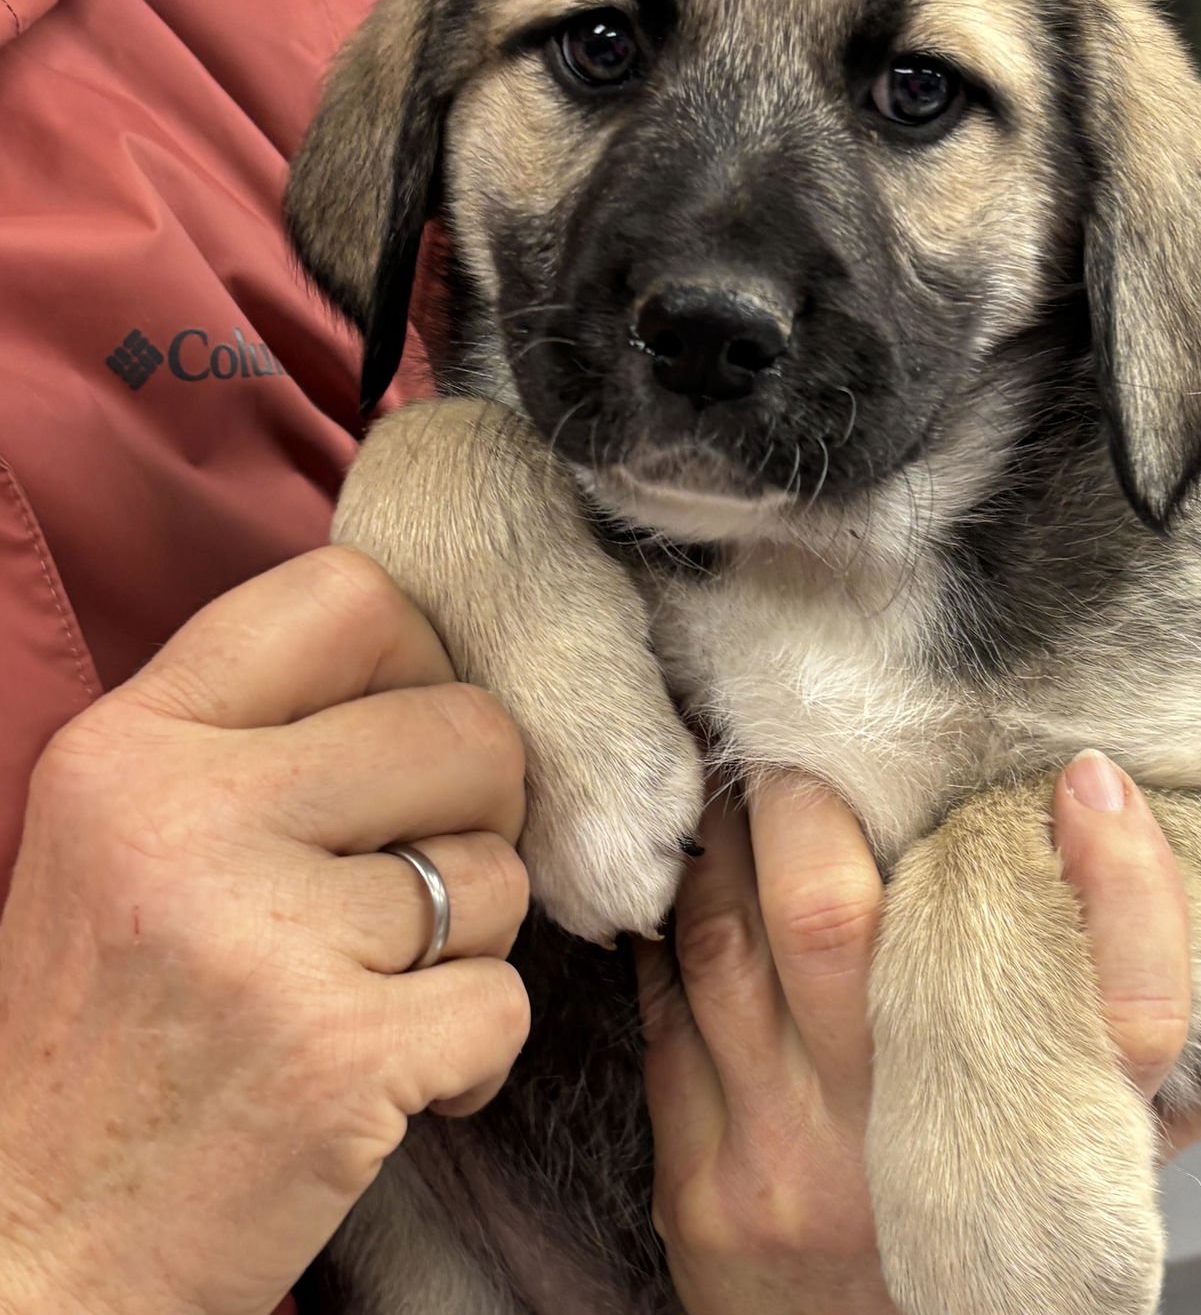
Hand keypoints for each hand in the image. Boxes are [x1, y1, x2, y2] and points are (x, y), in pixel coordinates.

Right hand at [0, 547, 530, 1314]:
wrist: (31, 1256)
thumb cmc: (105, 1031)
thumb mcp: (127, 837)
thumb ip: (266, 739)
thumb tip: (445, 673)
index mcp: (133, 744)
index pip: (350, 596)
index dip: (422, 659)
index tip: (408, 742)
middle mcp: (191, 818)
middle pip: (470, 729)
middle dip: (479, 814)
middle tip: (414, 888)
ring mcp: (265, 936)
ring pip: (502, 873)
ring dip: (470, 943)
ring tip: (377, 996)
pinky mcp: (338, 1056)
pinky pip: (507, 998)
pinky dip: (475, 1051)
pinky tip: (397, 1081)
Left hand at [639, 759, 1200, 1314]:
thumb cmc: (1011, 1259)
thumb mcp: (1122, 1176)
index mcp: (1030, 1137)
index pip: (1113, 1004)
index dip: (1114, 884)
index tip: (1096, 783)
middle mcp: (902, 1142)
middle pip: (833, 919)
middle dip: (807, 800)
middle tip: (813, 736)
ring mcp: (784, 1161)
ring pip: (729, 942)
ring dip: (724, 840)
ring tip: (745, 781)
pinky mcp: (702, 1185)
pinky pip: (669, 1009)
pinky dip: (676, 920)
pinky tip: (694, 871)